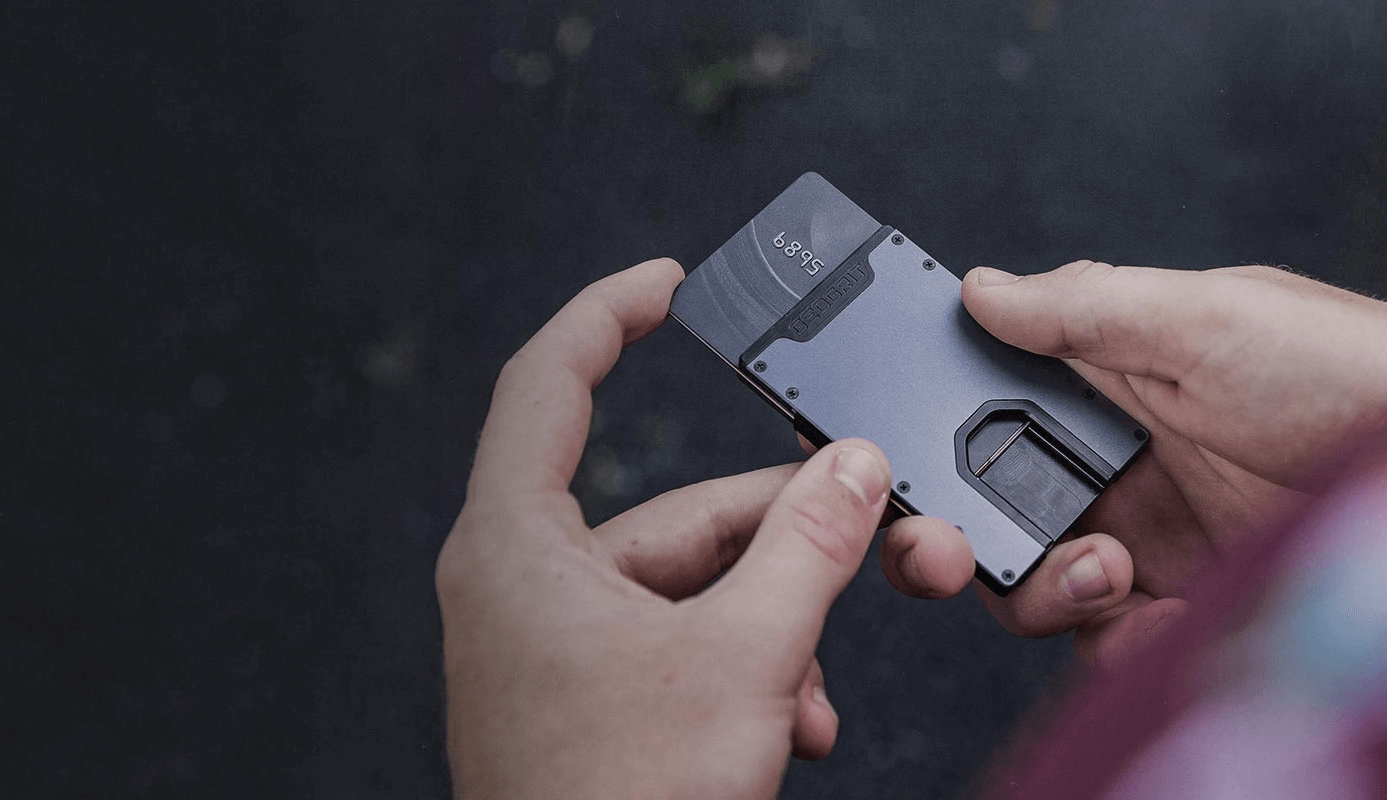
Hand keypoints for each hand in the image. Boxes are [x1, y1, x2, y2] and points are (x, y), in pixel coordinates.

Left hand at [438, 259, 897, 798]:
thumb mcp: (744, 657)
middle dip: (776, 535)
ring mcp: (546, 652)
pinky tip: (795, 722)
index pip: (549, 382)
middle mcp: (519, 587)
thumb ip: (809, 547)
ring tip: (815, 688)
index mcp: (516, 546)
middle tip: (870, 530)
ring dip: (772, 625)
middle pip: (667, 510)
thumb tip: (855, 468)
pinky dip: (742, 671)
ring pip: (685, 590)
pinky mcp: (579, 706)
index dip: (608, 315)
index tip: (666, 282)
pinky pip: (672, 650)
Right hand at [881, 260, 1386, 664]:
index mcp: (1099, 378)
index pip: (975, 409)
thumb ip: (1082, 307)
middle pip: (982, 513)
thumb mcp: (1202, 316)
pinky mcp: (1189, 601)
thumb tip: (982, 288)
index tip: (887, 466)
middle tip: (950, 549)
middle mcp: (1110, 457)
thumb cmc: (1351, 368)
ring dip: (1046, 589)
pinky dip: (1121, 644)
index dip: (920, 441)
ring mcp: (1148, 533)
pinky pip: (1114, 643)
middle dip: (949, 538)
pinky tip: (1160, 617)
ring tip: (1107, 569)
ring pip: (1036, 586)